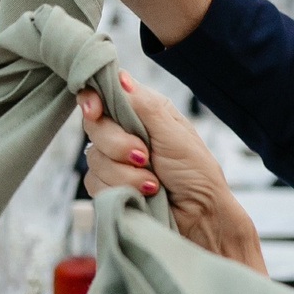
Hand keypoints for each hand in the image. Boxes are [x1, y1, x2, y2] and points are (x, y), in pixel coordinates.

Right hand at [76, 76, 264, 270]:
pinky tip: (143, 194)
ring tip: (153, 183)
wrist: (201, 217)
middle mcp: (125, 133)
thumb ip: (144, 105)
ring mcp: (115, 162)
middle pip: (93, 125)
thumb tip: (120, 77)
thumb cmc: (197, 173)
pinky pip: (94, 183)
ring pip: (93, 158)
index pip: (104, 96)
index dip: (93, 100)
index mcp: (142, 112)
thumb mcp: (174, 133)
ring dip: (124, 173)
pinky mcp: (110, 187)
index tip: (95, 110)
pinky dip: (120, 188)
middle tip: (144, 156)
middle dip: (117, 143)